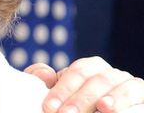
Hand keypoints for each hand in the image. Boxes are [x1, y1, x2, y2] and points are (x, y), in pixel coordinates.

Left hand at [28, 56, 143, 111]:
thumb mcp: (57, 97)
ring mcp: (130, 87)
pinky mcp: (143, 101)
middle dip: (81, 98)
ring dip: (113, 98)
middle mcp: (113, 75)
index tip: (49, 107)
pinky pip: (140, 100)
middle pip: (99, 80)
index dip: (63, 88)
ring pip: (124, 87)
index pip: (79, 71)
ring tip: (103, 108)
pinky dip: (128, 106)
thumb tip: (45, 73)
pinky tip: (114, 112)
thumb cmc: (71, 107)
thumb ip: (44, 83)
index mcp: (91, 69)